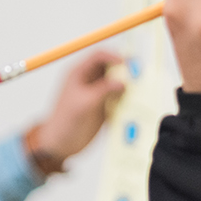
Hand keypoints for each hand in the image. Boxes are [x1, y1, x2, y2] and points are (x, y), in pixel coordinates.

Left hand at [30, 49, 127, 169]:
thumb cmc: (65, 122)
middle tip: (138, 76)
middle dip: (125, 70)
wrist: (61, 144)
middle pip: (111, 67)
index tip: (126, 64)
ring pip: (117, 82)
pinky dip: (127, 100)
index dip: (113, 56)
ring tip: (139, 91)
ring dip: (128, 86)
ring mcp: (97, 93)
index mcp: (79, 74)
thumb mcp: (84, 104)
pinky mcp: (104, 106)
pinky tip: (133, 105)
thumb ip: (103, 90)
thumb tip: (122, 82)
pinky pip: (119, 98)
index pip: (98, 56)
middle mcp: (89, 80)